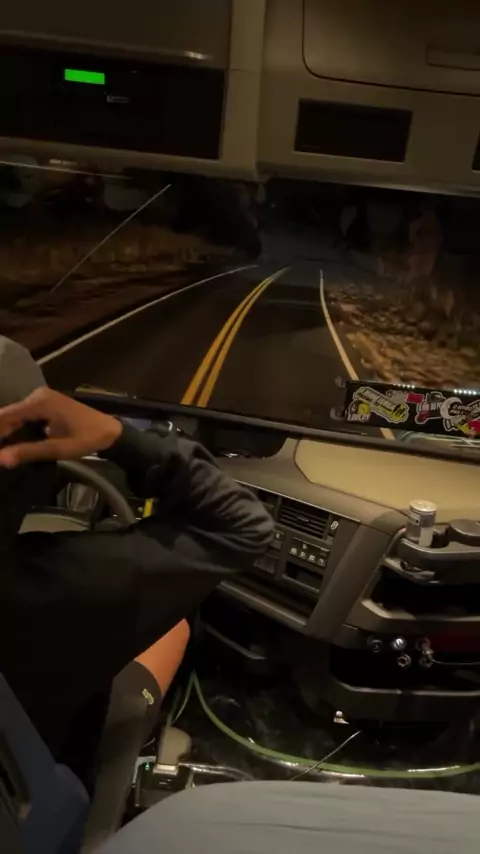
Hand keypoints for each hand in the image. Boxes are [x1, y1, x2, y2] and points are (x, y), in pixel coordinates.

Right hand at [0, 387, 122, 466]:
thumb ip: (28, 452)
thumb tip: (0, 459)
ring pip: (15, 416)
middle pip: (8, 415)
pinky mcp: (46, 404)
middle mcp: (37, 395)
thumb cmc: (86, 439)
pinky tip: (13, 443)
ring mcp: (42, 398)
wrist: (111, 432)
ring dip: (7, 432)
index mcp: (39, 402)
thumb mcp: (57, 449)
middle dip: (0, 434)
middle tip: (0, 454)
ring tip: (3, 450)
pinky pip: (25, 416)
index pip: (5, 415)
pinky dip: (18, 429)